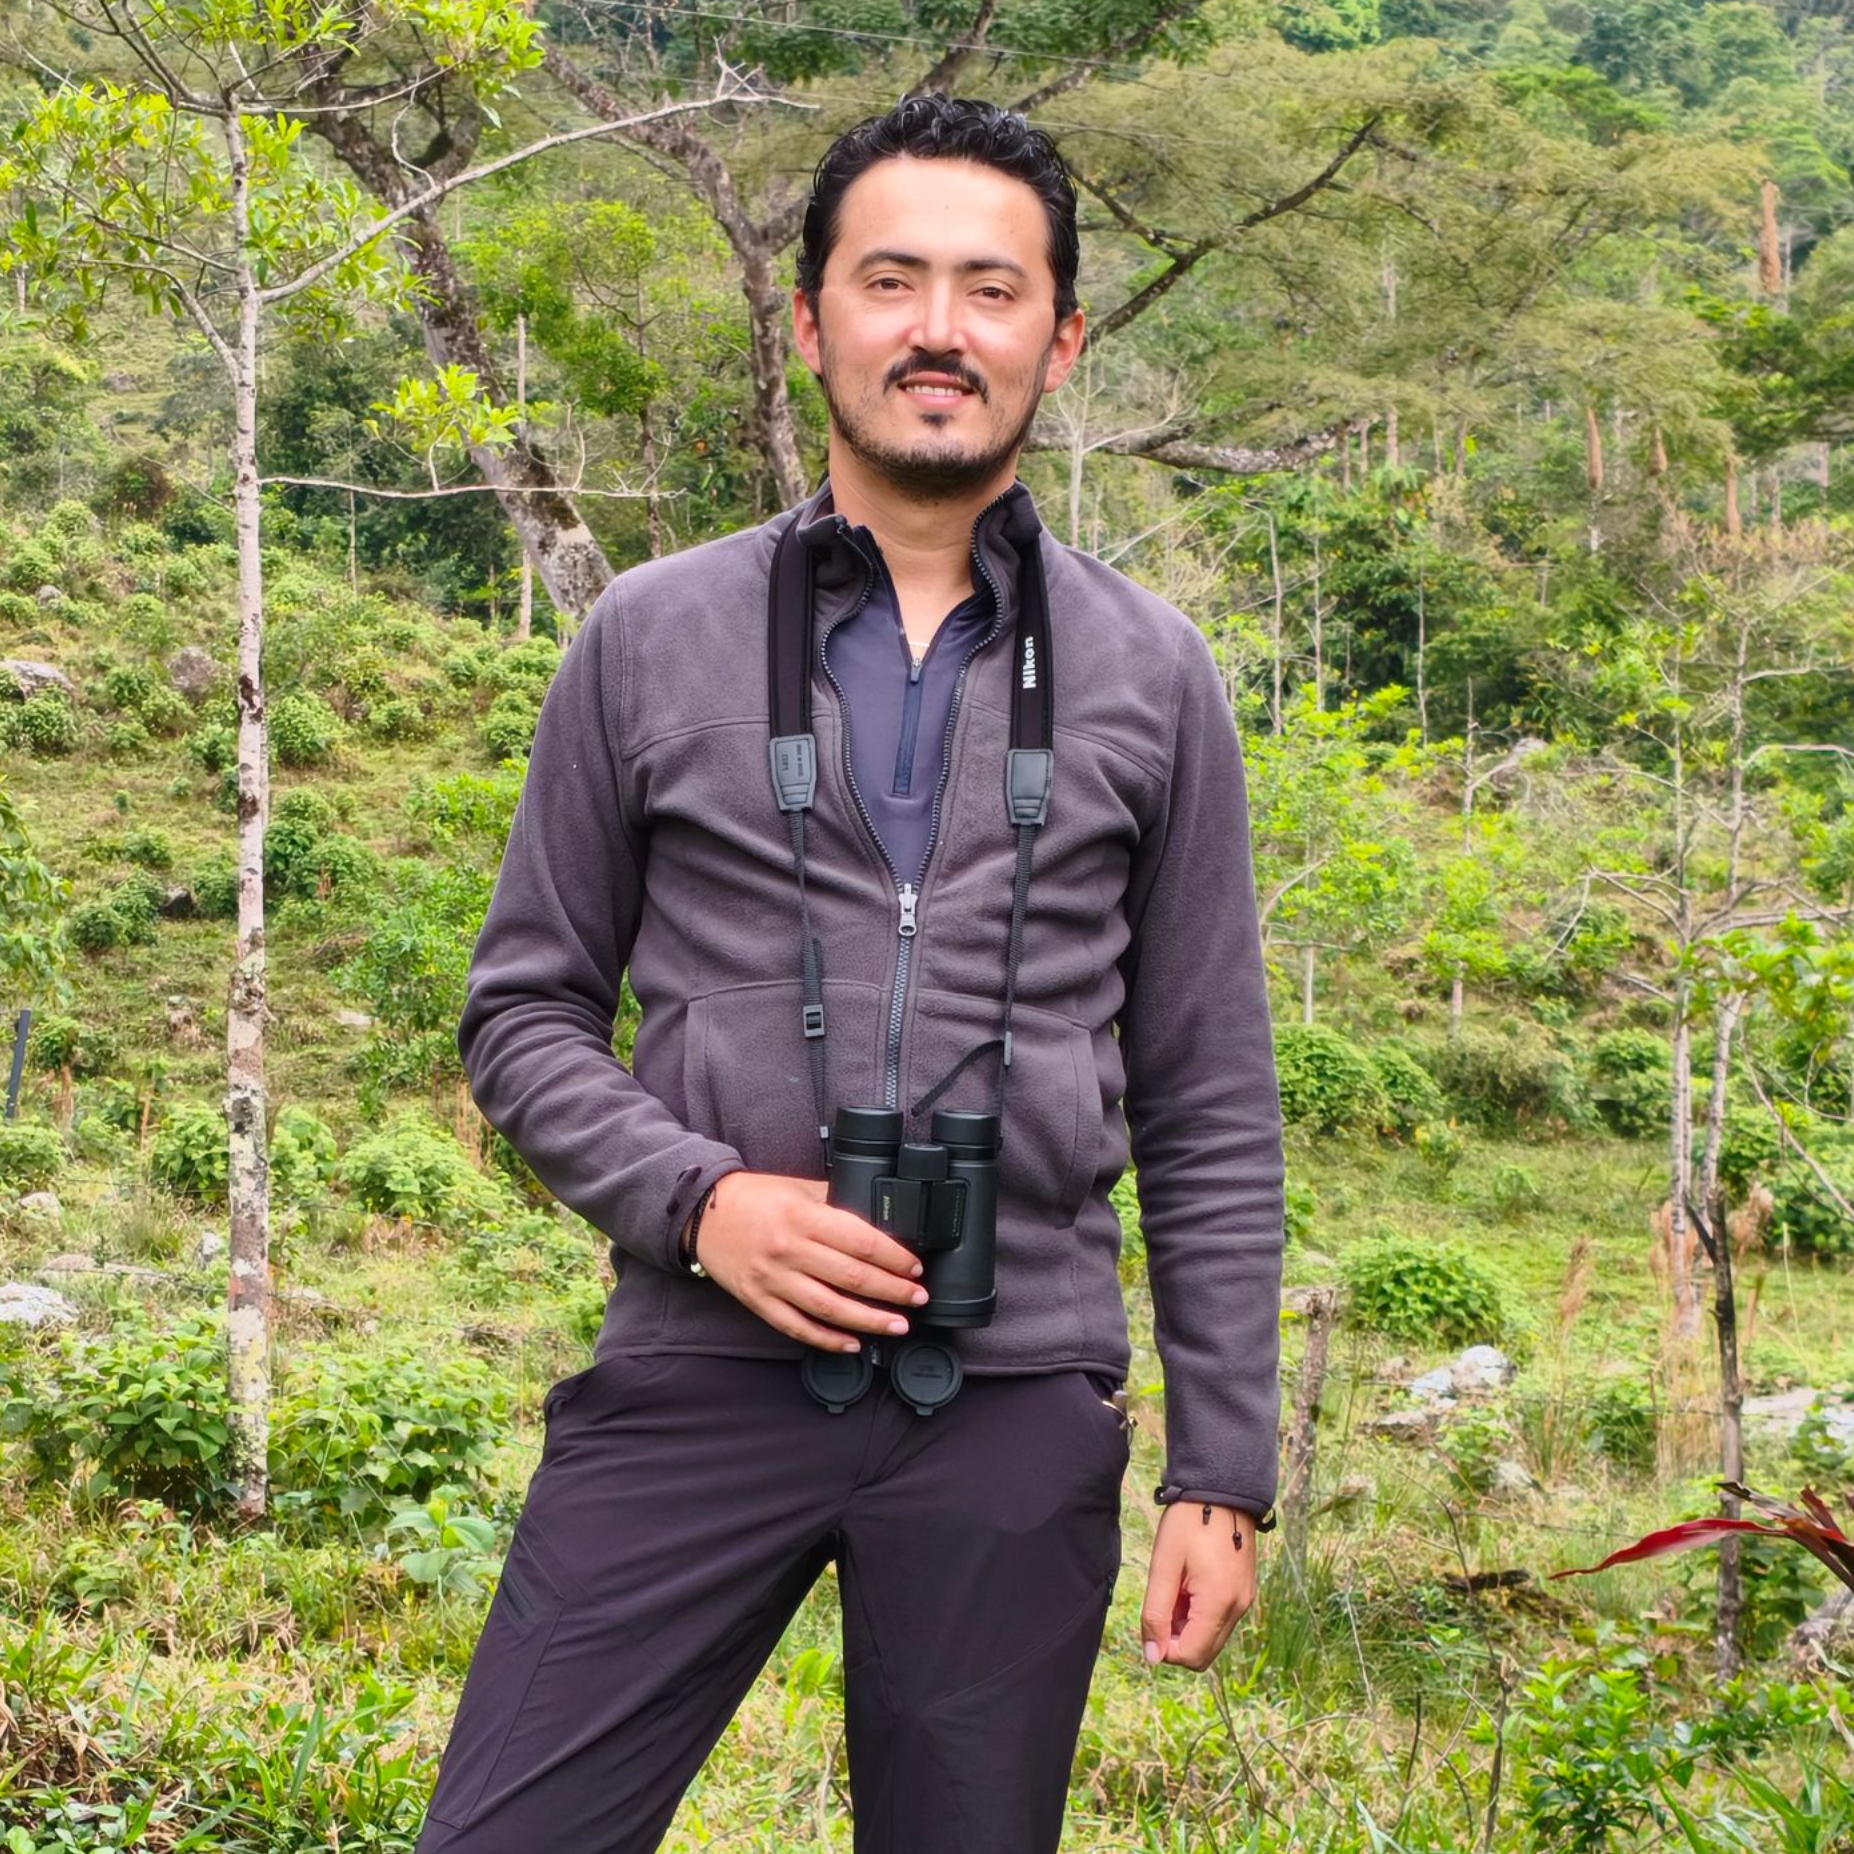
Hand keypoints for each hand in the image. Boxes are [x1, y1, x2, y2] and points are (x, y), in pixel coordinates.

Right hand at [693, 1171, 928, 1350]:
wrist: (703, 1213)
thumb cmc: (755, 1198)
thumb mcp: (800, 1188)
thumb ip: (836, 1201)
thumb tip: (879, 1217)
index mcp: (802, 1217)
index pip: (860, 1242)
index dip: (893, 1258)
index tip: (915, 1267)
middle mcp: (788, 1251)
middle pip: (852, 1278)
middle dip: (892, 1291)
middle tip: (918, 1298)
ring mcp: (772, 1280)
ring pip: (829, 1308)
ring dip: (869, 1320)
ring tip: (897, 1325)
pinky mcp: (758, 1301)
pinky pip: (797, 1327)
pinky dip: (827, 1339)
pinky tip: (852, 1344)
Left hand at [1140, 1502, 1258, 1669]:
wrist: (1222, 1489)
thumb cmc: (1189, 1523)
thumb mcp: (1164, 1565)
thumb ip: (1156, 1613)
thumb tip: (1153, 1657)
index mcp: (1219, 1603)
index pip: (1192, 1655)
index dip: (1165, 1648)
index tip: (1152, 1618)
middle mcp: (1239, 1608)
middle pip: (1204, 1653)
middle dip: (1177, 1638)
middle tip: (1164, 1601)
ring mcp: (1245, 1600)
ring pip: (1212, 1637)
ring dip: (1188, 1625)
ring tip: (1176, 1587)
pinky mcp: (1245, 1591)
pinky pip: (1221, 1619)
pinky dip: (1201, 1613)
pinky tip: (1189, 1584)